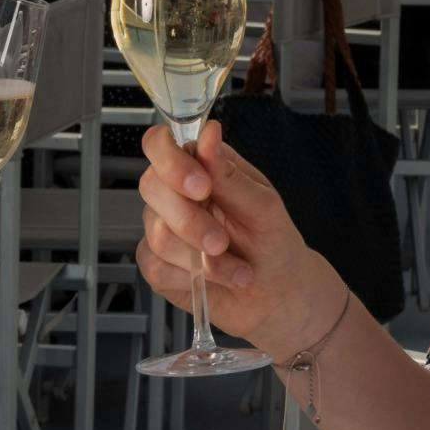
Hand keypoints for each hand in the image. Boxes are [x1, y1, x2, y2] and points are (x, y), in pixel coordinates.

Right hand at [133, 119, 347, 360]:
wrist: (278, 295)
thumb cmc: (274, 245)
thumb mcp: (262, 207)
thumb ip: (229, 174)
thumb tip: (209, 133)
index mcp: (202, 168)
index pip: (160, 144)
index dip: (171, 162)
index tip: (201, 187)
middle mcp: (176, 194)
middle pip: (151, 187)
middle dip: (191, 221)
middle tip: (221, 241)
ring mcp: (162, 229)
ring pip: (157, 233)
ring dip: (202, 258)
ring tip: (235, 268)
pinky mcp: (157, 264)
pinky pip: (156, 266)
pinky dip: (193, 278)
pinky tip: (217, 279)